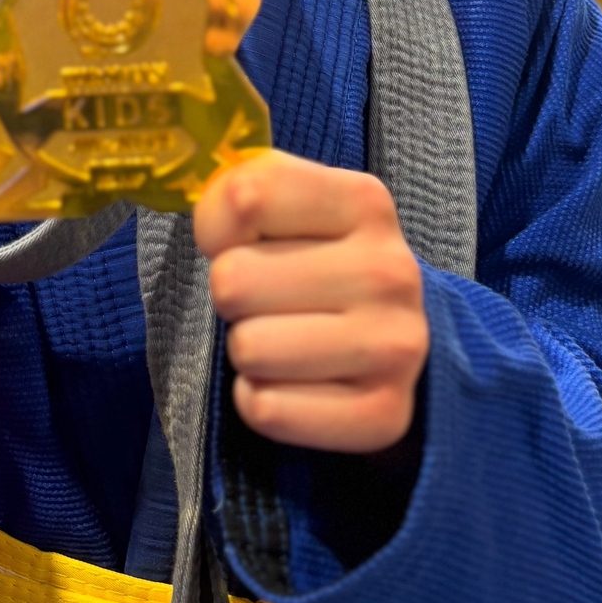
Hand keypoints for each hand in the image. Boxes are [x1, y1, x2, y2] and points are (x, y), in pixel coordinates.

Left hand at [198, 151, 428, 452]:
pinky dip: (261, 401)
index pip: (245, 197)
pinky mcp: (383, 414)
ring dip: (248, 351)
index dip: (217, 225)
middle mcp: (389, 271)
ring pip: (248, 349)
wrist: (394, 341)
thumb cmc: (322, 264)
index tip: (243, 241)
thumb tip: (207, 202)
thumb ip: (243, 187)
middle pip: (233, 279)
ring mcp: (394, 347)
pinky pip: (266, 409)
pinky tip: (294, 384)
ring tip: (285, 339)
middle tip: (268, 300)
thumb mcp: (293, 207)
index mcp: (365, 203)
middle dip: (232, 295)